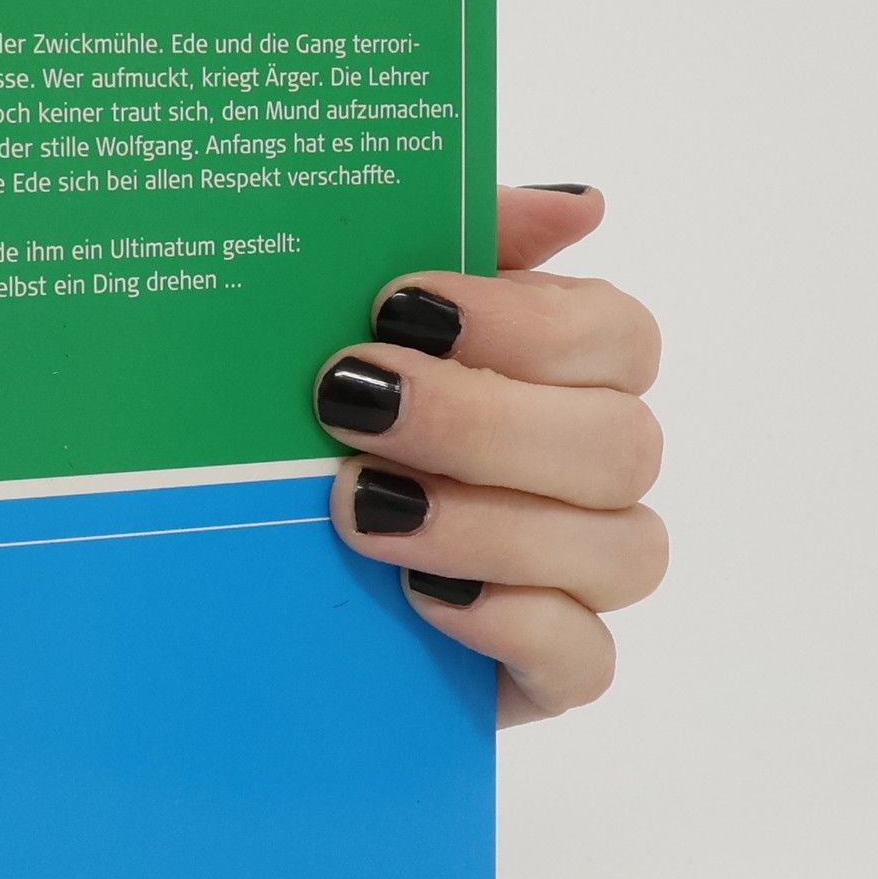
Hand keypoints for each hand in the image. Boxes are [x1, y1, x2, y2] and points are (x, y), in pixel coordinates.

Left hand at [313, 185, 664, 727]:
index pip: (617, 337)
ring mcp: (580, 581)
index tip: (399, 312)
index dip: (523, 323)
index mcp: (567, 378)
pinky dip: (512, 624)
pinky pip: (586, 660)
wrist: (254, 584)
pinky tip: (423, 596)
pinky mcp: (548, 673)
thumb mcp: (358, 326)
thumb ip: (462, 244)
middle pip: (622, 443)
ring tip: (361, 509)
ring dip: (488, 525)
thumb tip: (580, 205)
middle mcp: (591, 476)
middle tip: (350, 408)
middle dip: (481, 422)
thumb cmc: (320, 433)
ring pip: (623, 551)